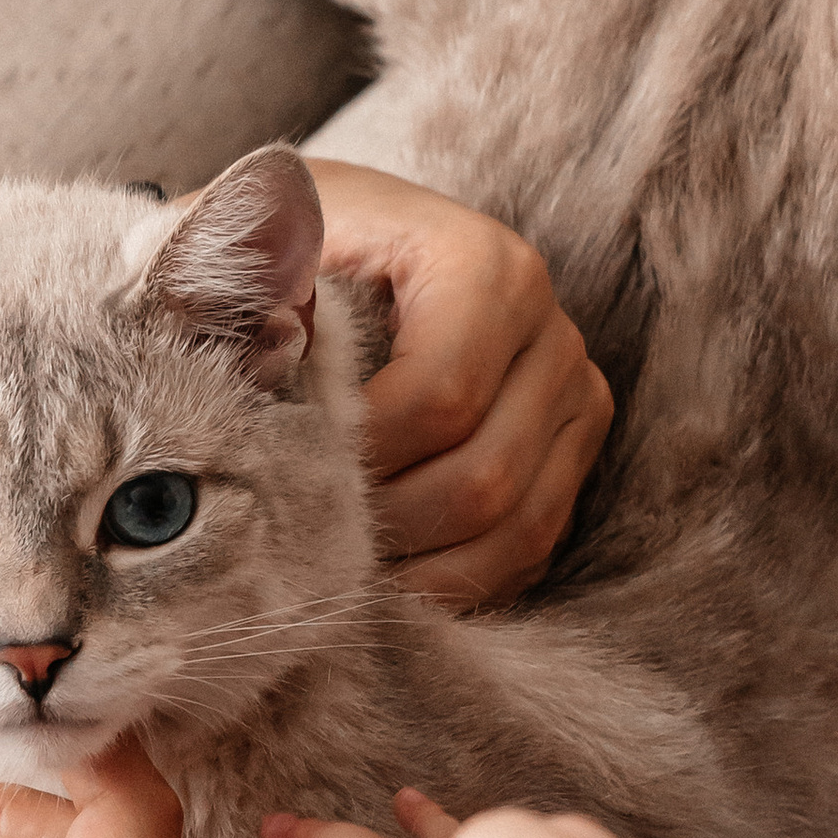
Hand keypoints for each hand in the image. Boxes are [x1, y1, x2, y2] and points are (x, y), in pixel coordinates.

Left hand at [308, 162, 610, 605]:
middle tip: (304, 547)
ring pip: (517, 527)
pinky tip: (390, 584)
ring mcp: (573, 400)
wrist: (361, 259)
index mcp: (487, 269)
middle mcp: (550, 334)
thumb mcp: (272, 253)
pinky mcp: (573, 455)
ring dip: (424, 571)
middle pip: (483, 478)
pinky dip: (457, 582)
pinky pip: (530, 550)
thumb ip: (263, 291)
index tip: (284, 477)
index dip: (358, 459)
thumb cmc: (301, 260)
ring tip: (340, 579)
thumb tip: (264, 353)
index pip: (439, 399)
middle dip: (386, 526)